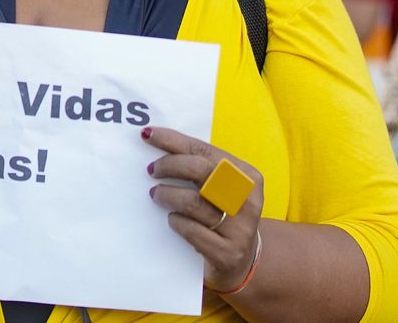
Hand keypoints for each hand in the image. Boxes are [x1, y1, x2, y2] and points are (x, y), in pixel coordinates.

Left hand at [144, 127, 264, 292]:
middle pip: (200, 171)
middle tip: (152, 170)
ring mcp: (240, 229)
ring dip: (167, 195)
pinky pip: (191, 230)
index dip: (174, 141)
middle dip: (170, 165)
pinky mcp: (227, 253)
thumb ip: (201, 168)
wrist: (240, 262)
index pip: (205, 151)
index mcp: (248, 177)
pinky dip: (176, 221)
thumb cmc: (223, 216)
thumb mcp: (221, 189)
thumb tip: (160, 142)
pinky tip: (172, 219)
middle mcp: (247, 201)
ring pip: (193, 202)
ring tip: (156, 195)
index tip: (149, 135)